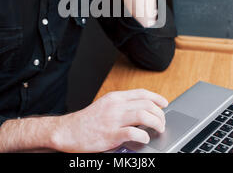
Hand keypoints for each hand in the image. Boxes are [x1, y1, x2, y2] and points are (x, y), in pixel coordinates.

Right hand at [52, 89, 167, 152]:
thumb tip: (140, 109)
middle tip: (162, 122)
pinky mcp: (111, 135)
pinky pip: (133, 132)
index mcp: (115, 98)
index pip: (142, 93)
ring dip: (156, 122)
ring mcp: (113, 120)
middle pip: (146, 104)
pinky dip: (143, 135)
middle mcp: (115, 106)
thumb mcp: (104, 106)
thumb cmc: (86, 121)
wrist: (67, 131)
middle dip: (159, 113)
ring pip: (143, 115)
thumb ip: (121, 106)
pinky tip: (144, 138)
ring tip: (158, 129)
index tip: (164, 104)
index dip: (157, 98)